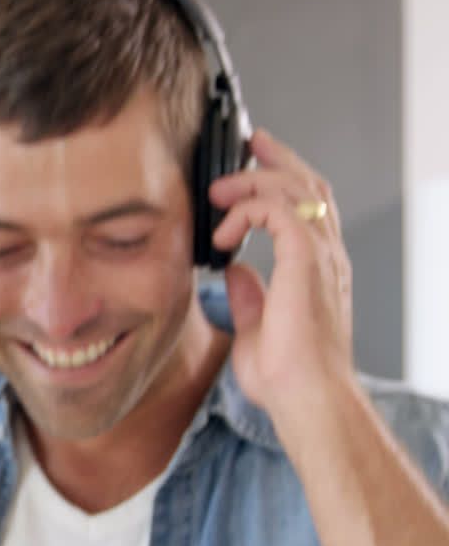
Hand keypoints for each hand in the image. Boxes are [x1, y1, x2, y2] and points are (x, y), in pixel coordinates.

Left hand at [209, 129, 353, 418]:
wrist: (306, 399)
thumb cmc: (287, 377)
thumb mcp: (257, 327)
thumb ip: (249, 296)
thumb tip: (235, 272)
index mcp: (316, 269)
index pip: (309, 206)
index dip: (284, 177)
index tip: (254, 161)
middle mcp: (326, 256)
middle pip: (310, 185)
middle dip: (276, 160)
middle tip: (246, 145)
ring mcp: (321, 257)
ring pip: (297, 189)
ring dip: (254, 182)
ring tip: (218, 193)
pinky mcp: (306, 262)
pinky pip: (280, 211)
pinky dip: (248, 211)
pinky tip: (223, 235)